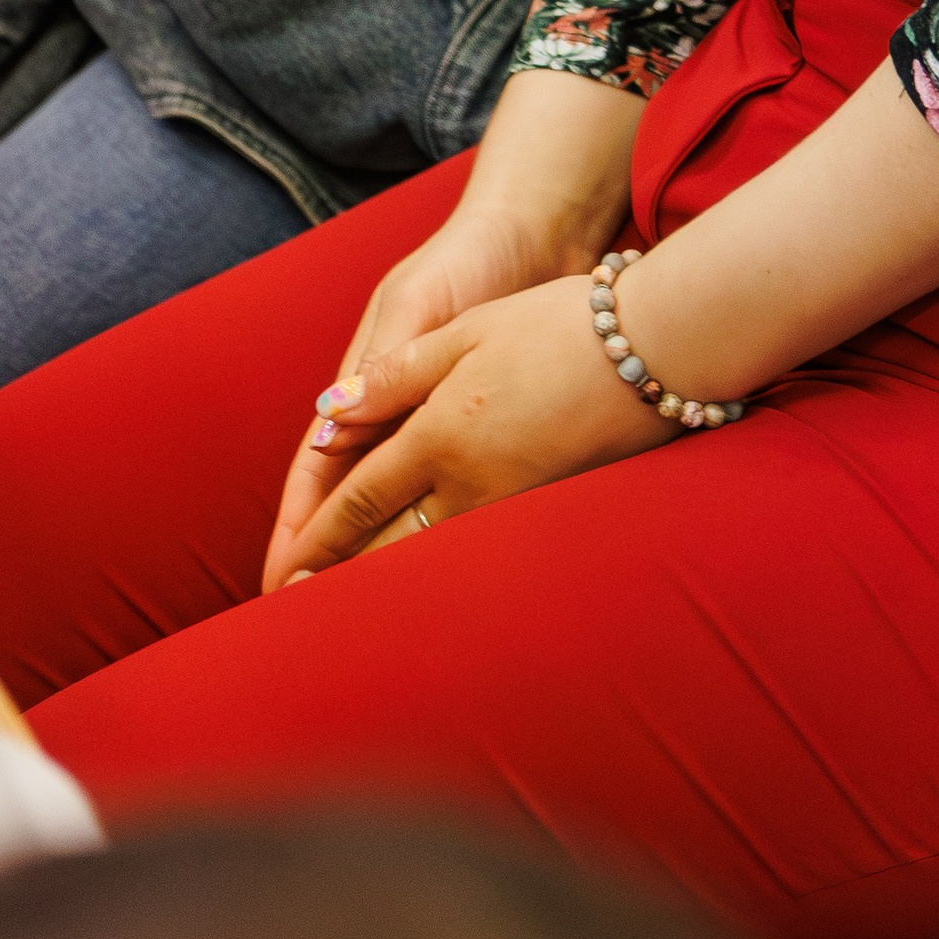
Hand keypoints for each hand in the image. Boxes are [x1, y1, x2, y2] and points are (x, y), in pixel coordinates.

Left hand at [264, 269, 673, 588]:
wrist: (656, 346)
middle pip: (388, 546)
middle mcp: (469, 483)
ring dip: (386, 584)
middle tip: (298, 612)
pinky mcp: (548, 509)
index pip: (359, 498)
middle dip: (339, 581)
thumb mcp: (466, 332)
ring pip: (432, 557)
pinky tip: (430, 579)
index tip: (281, 574)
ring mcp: (513, 504)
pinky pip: (475, 550)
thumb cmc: (559, 325)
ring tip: (349, 612)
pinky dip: (439, 570)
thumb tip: (331, 414)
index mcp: (439, 434)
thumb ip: (395, 376)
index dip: (315, 538)